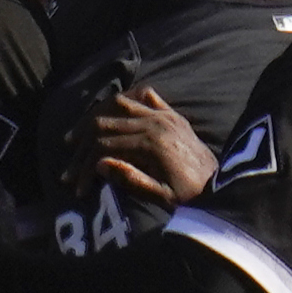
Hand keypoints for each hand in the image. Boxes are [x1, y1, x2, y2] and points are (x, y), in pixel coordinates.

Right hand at [88, 85, 217, 204]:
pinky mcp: (172, 115)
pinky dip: (123, 101)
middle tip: (68, 161)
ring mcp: (165, 115)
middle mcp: (156, 123)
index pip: (104, 146)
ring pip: (118, 104)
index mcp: (152, 145)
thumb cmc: (192, 196)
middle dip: (81, 143)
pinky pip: (143, 96)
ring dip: (93, 117)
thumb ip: (131, 180)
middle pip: (104, 123)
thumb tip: (99, 164)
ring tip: (77, 134)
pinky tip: (109, 111)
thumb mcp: (162, 196)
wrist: (223, 187)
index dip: (84, 165)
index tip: (76, 185)